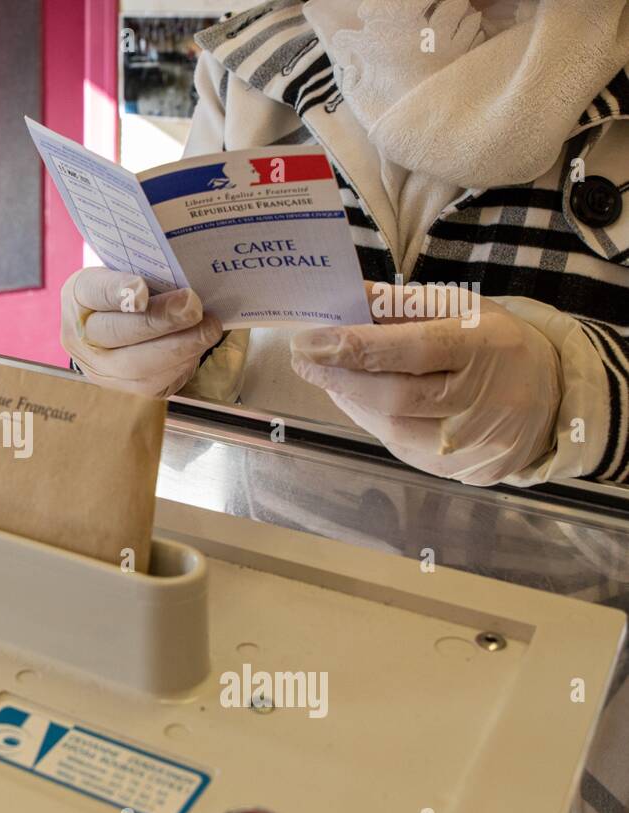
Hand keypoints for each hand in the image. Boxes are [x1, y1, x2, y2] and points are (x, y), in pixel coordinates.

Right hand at [60, 268, 222, 396]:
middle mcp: (80, 336)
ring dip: (179, 347)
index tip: (141, 289)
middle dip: (159, 320)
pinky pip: (153, 383)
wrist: (124, 322)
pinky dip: (181, 364)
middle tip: (193, 306)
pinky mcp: (124, 388)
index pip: (94, 291)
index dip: (117, 292)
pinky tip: (199, 346)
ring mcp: (99, 368)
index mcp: (79, 295)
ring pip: (136, 366)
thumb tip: (182, 263)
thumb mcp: (131, 268)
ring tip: (208, 328)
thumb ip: (149, 267)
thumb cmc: (132, 289)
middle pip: (116, 332)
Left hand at [289, 282, 560, 485]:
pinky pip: (399, 446)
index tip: (309, 340)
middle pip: (394, 397)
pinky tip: (353, 399)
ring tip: (323, 374)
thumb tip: (337, 300)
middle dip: (338, 377)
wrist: (551, 399)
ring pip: (390, 427)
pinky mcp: (461, 471)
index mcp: (486, 347)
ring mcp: (473, 444)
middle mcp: (483, 402)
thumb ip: (397, 306)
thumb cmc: (494, 341)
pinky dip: (368, 420)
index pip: (413, 349)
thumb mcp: (459, 308)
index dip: (354, 346)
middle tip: (302, 358)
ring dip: (347, 399)